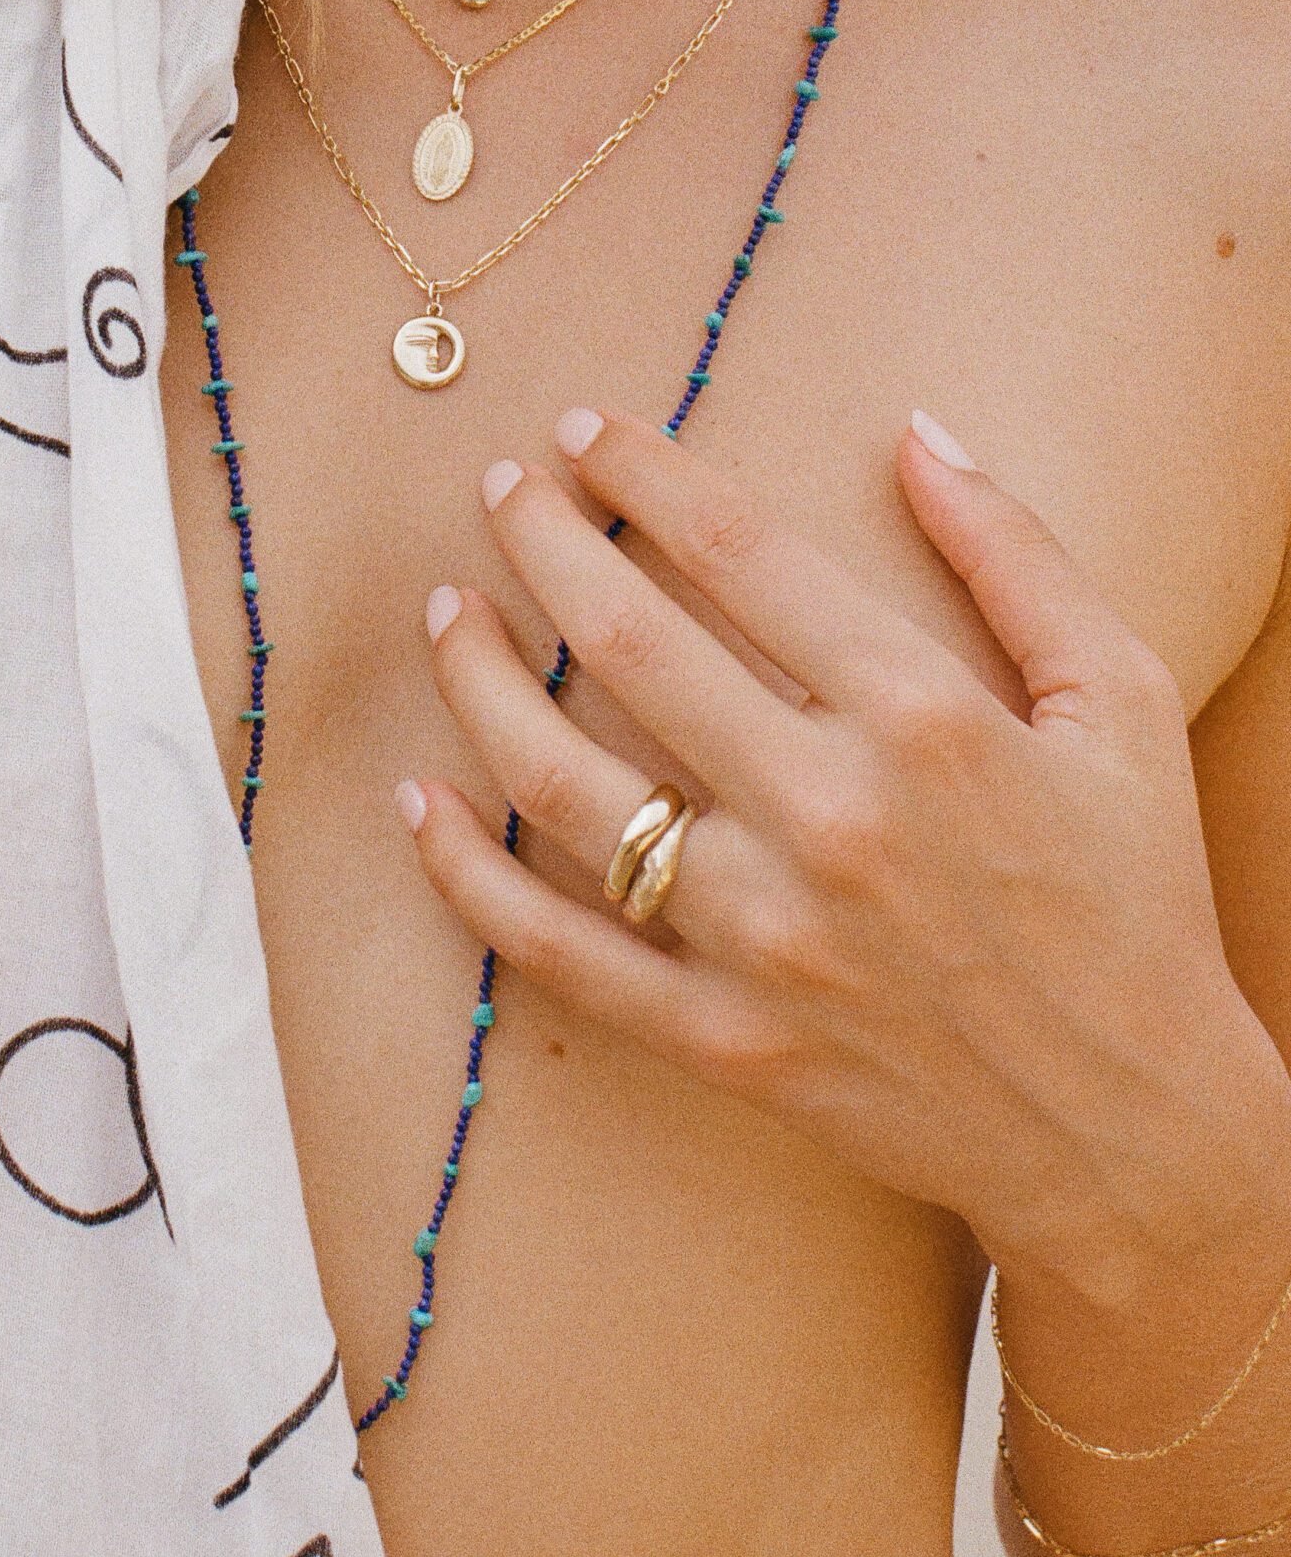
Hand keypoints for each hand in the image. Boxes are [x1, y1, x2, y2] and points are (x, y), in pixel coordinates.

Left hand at [399, 407, 1286, 1301]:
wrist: (1132, 1126)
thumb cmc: (1134, 899)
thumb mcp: (1122, 701)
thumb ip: (1018, 557)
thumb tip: (917, 434)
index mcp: (928, 718)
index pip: (742, 553)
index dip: (643, 473)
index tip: (585, 431)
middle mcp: (830, 817)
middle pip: (631, 643)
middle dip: (541, 541)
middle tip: (496, 490)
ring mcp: (764, 938)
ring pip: (564, 786)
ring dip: (482, 684)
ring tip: (448, 616)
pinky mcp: (722, 1038)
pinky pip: (558, 951)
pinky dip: (470, 876)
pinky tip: (422, 801)